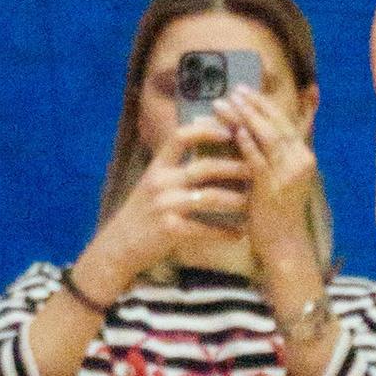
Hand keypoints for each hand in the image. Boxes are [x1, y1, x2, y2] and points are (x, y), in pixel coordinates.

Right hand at [84, 127, 248, 294]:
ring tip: (253, 203)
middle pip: (204, 167)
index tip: (230, 131)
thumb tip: (207, 149)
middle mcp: (160, 182)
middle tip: (257, 169)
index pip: (181, 136)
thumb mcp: (153, 184)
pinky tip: (239, 234)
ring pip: (210, 197)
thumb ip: (175, 168)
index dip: (207, 130)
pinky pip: (204, 229)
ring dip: (236, 200)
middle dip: (235, 167)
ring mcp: (164, 206)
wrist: (118, 246)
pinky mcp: (169, 229)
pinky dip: (224, 232)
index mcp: (157, 167)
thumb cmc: (141, 213)